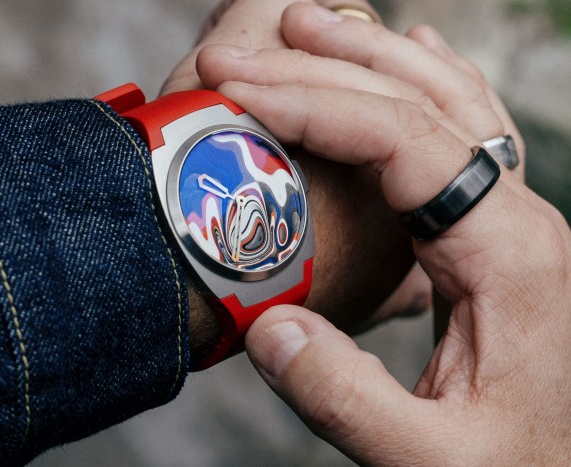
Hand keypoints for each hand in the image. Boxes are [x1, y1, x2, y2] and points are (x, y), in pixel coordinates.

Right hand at [209, 11, 569, 465]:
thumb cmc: (521, 466)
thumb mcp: (429, 457)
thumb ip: (343, 397)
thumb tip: (267, 326)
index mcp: (507, 252)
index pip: (399, 139)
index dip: (311, 105)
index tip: (238, 94)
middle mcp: (514, 216)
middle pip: (417, 100)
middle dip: (324, 67)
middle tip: (246, 54)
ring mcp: (507, 216)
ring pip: (442, 101)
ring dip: (369, 59)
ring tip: (307, 30)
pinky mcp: (489, 229)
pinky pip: (458, 128)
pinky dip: (420, 82)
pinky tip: (406, 56)